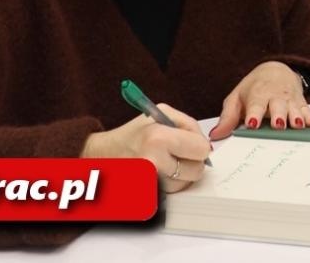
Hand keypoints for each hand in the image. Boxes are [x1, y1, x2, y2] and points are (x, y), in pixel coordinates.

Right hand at [82, 103, 211, 193]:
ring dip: (180, 175)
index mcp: (158, 138)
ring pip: (185, 184)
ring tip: (164, 162)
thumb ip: (188, 125)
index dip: (198, 146)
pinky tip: (158, 173)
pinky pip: (172, 193)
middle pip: (196, 170)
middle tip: (177, 153)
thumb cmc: (133, 133)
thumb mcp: (161, 113)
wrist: (102, 154)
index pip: (201, 149)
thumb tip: (206, 145)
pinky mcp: (145, 197)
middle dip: (191, 162)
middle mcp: (153, 162)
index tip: (190, 143)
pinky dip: (169, 184)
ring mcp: (148, 183)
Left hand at [210, 61, 309, 139]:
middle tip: (278, 124)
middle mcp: (275, 96)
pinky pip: (307, 109)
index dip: (254, 114)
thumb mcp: (237, 99)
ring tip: (298, 125)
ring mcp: (289, 99)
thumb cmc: (253, 88)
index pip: (255, 105)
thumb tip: (215, 136)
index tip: (252, 124)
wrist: (275, 70)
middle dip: (278, 115)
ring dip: (296, 116)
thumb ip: (228, 118)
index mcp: (257, 95)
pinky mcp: (300, 102)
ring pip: (294, 108)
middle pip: (277, 106)